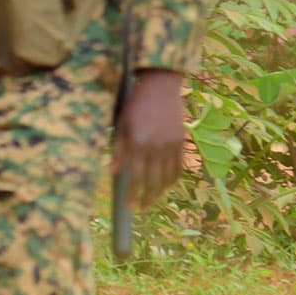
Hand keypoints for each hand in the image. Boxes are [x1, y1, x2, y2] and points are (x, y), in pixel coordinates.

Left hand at [115, 70, 186, 208]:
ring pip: (167, 176)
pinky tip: (167, 186)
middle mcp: (156, 146)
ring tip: (153, 200)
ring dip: (160, 191)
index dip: (132, 193)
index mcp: (138, 142)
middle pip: (152, 180)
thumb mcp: (121, 124)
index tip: (129, 206)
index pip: (135, 176)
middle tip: (142, 208)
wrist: (161, 86)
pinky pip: (179, 166)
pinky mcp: (181, 140)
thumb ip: (118, 149)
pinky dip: (173, 179)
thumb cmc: (135, 104)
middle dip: (147, 197)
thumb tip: (114, 173)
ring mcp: (171, 144)